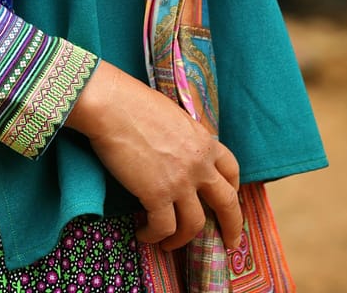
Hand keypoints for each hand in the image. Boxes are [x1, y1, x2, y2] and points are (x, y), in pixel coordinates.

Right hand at [67, 61, 241, 249]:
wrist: (113, 106)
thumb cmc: (134, 103)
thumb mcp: (173, 116)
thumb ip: (184, 138)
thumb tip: (179, 150)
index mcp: (204, 142)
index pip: (231, 170)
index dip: (233, 188)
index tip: (229, 198)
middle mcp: (198, 164)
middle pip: (227, 204)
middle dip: (231, 227)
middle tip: (228, 242)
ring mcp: (180, 182)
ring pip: (195, 225)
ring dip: (182, 239)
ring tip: (168, 243)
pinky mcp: (157, 194)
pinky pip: (163, 228)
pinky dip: (153, 236)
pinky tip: (143, 234)